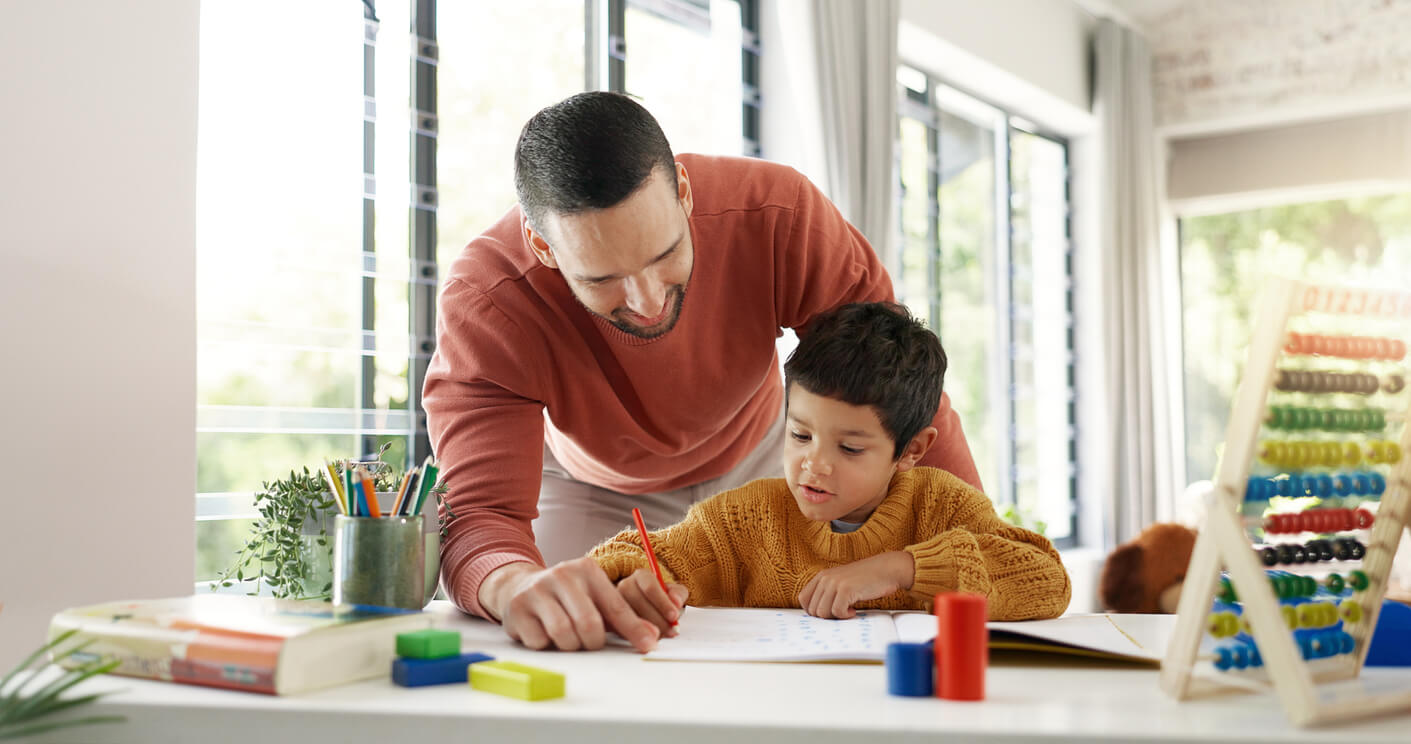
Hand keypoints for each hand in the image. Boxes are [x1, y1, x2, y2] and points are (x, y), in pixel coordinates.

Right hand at [480, 558, 661, 651]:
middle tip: (588, 642)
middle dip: (592, 642)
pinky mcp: (517, 608)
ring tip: (566, 636)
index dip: (634, 629)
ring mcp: (537, 590)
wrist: (518, 588)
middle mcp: (563, 575)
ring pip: (564, 635)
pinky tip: (543, 632)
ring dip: (569, 645)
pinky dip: (545, 645)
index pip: (616, 605)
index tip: (648, 645)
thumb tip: (651, 635)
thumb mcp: (594, 599)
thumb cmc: (566, 598)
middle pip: (589, 625)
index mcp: (587, 570)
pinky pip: (540, 641)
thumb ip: (622, 617)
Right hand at [616, 568, 687, 635]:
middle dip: (658, 619)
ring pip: (629, 616)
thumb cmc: (661, 601)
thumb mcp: (674, 593)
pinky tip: (646, 638)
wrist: (649, 610)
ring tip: (661, 634)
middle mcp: (625, 585)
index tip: (674, 616)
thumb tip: (676, 601)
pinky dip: (635, 636)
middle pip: (638, 602)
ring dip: (648, 629)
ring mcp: (614, 602)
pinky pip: (620, 628)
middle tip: (670, 630)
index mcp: (641, 576)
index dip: (663, 603)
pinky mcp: (609, 618)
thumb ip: (678, 594)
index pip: (650, 586)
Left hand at [798, 551, 913, 618]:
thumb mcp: (842, 582)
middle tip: (842, 612)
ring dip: (836, 617)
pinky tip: (854, 611)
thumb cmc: (866, 579)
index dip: (814, 611)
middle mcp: (825, 578)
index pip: (804, 599)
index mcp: (822, 576)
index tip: (829, 613)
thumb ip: (828, 593)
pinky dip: (845, 616)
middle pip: (813, 610)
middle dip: (827, 616)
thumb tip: (817, 614)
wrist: (887, 569)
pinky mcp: (846, 589)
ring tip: (848, 610)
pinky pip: (837, 612)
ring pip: (823, 613)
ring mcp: (834, 583)